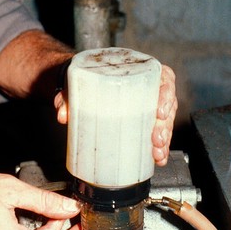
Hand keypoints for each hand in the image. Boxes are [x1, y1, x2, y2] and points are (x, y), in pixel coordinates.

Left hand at [54, 64, 176, 165]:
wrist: (77, 85)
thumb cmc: (82, 78)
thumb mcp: (75, 82)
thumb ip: (67, 96)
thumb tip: (63, 114)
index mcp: (137, 71)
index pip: (163, 77)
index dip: (167, 95)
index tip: (160, 112)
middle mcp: (146, 87)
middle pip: (166, 105)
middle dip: (165, 126)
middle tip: (156, 141)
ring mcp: (146, 105)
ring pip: (164, 121)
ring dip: (164, 140)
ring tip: (157, 154)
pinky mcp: (141, 121)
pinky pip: (157, 132)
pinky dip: (159, 147)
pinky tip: (157, 158)